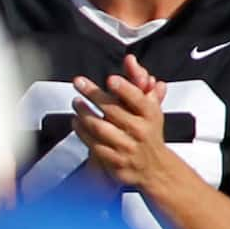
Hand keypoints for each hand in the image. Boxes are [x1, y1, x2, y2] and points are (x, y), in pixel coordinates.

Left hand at [71, 57, 176, 195]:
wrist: (153, 167)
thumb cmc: (149, 133)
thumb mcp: (150, 108)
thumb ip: (139, 83)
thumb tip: (130, 61)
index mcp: (151, 114)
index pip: (137, 99)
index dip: (125, 89)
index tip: (111, 80)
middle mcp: (139, 130)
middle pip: (113, 110)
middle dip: (94, 94)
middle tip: (79, 83)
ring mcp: (126, 145)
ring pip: (100, 127)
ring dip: (84, 112)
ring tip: (76, 101)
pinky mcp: (114, 159)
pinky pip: (93, 143)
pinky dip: (82, 131)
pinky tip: (76, 121)